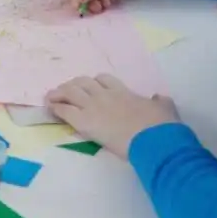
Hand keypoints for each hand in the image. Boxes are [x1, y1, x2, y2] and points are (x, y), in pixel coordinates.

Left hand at [46, 74, 178, 157]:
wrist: (153, 139)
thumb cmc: (160, 125)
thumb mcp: (165, 108)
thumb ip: (159, 101)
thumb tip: (158, 98)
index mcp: (123, 91)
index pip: (102, 78)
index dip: (93, 82)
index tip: (89, 87)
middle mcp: (105, 95)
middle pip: (81, 82)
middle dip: (71, 85)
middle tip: (66, 93)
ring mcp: (93, 106)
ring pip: (69, 92)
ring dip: (58, 94)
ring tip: (52, 99)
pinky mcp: (84, 121)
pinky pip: (64, 110)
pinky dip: (56, 108)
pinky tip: (51, 109)